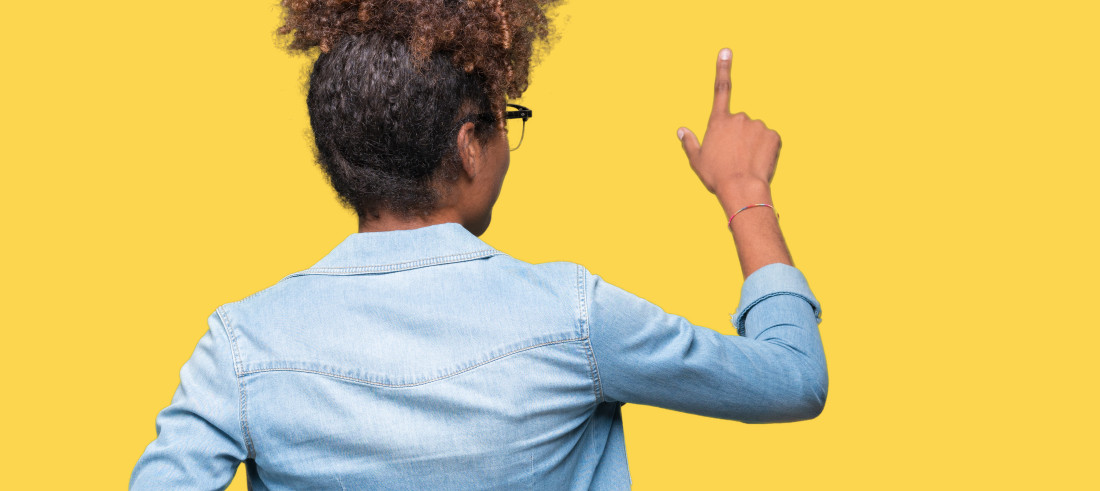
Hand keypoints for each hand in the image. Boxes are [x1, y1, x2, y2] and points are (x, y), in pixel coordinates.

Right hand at [677, 48, 781, 194]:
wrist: (742, 189)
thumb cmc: (717, 177)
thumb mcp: (697, 161)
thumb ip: (689, 142)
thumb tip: (681, 130)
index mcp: (718, 122)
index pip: (721, 89)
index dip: (723, 69)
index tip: (726, 51)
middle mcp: (739, 118)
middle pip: (741, 123)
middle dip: (740, 137)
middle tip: (736, 158)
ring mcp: (758, 125)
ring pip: (756, 132)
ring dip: (754, 144)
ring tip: (747, 163)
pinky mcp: (774, 135)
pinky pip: (770, 141)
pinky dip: (767, 150)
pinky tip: (760, 163)